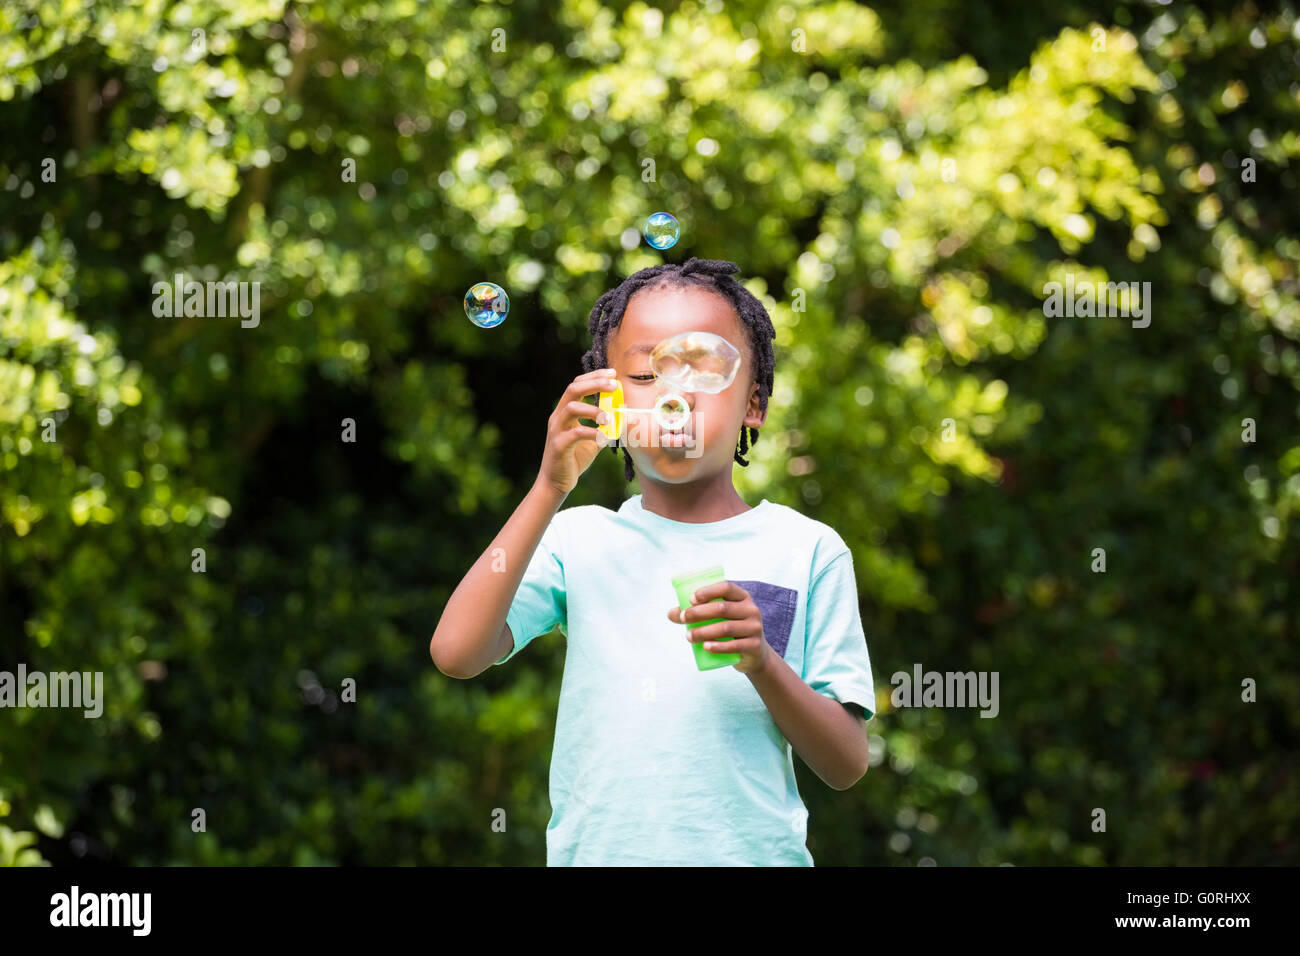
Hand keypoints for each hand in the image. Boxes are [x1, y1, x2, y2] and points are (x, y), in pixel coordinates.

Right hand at [537, 368, 617, 495]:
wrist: (556, 483)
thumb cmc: (574, 459)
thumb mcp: (594, 440)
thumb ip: (606, 427)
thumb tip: (627, 415)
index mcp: (565, 412)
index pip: (577, 385)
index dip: (594, 376)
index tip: (612, 374)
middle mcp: (558, 417)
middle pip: (573, 389)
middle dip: (594, 383)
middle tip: (614, 385)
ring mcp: (556, 430)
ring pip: (571, 407)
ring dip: (593, 409)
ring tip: (609, 418)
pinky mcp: (559, 445)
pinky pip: (575, 433)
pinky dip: (592, 432)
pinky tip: (603, 438)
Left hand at [666, 580, 771, 674]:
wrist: (754, 654)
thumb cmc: (731, 631)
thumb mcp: (718, 619)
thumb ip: (697, 613)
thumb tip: (670, 613)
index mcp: (742, 597)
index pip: (727, 587)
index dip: (708, 591)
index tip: (691, 599)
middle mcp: (751, 610)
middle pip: (722, 608)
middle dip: (699, 613)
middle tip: (683, 618)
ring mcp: (755, 628)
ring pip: (726, 628)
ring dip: (703, 632)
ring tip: (688, 637)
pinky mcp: (754, 645)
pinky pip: (734, 645)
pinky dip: (718, 646)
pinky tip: (705, 647)